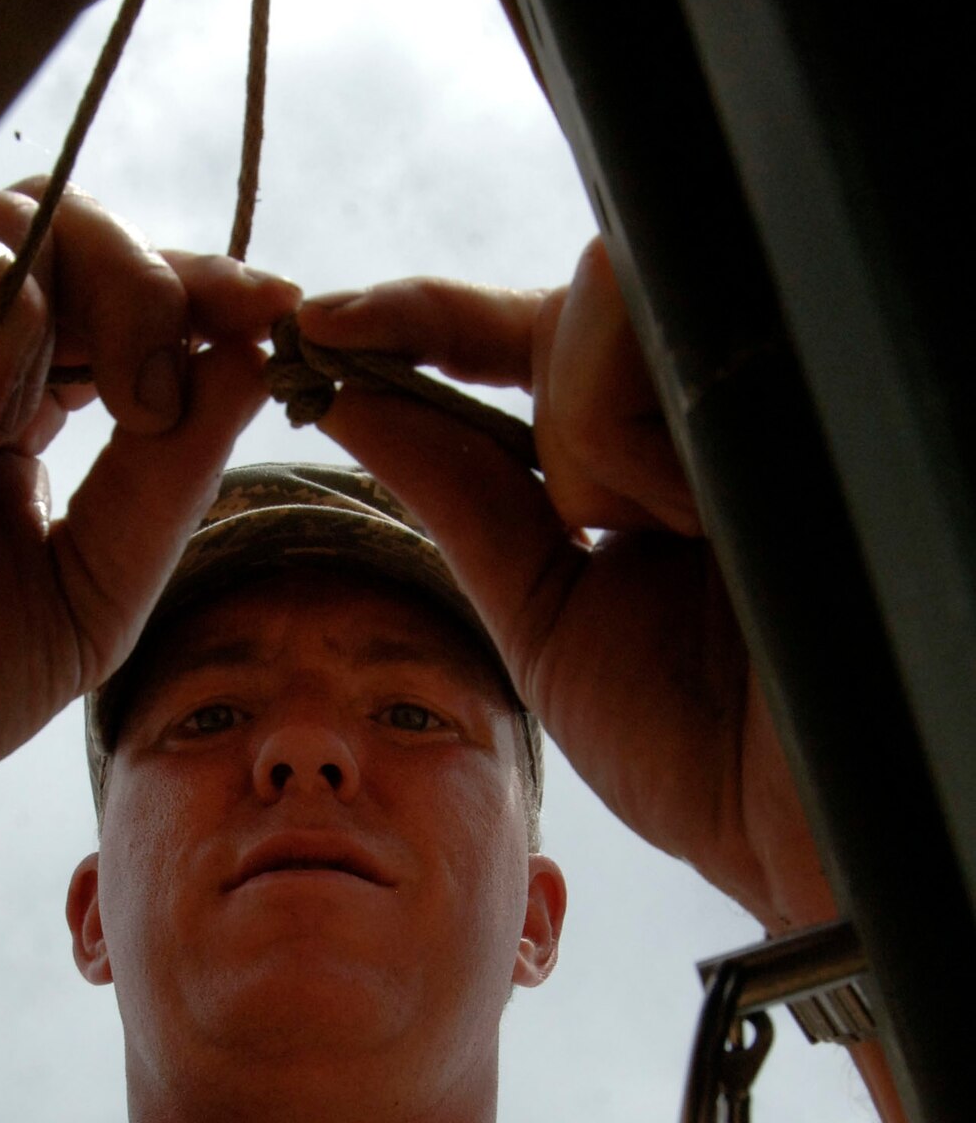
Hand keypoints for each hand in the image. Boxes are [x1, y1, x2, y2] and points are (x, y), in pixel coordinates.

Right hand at [0, 184, 296, 875]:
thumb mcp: (95, 594)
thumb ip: (169, 480)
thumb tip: (251, 364)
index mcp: (21, 420)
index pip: (123, 307)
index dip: (207, 292)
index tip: (281, 312)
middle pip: (80, 236)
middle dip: (171, 277)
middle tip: (205, 359)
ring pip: (16, 219)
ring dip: (107, 281)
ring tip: (125, 396)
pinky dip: (2, 310)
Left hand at [297, 238, 832, 932]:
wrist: (796, 822)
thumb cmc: (691, 742)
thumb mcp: (544, 612)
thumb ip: (461, 498)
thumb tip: (351, 399)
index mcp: (651, 440)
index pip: (526, 332)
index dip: (422, 316)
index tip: (319, 324)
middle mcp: (709, 395)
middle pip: (574, 301)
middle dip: (547, 403)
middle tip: (590, 518)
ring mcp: (758, 382)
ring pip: (604, 301)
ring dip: (589, 428)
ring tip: (663, 533)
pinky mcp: (802, 382)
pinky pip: (653, 340)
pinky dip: (626, 436)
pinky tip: (688, 518)